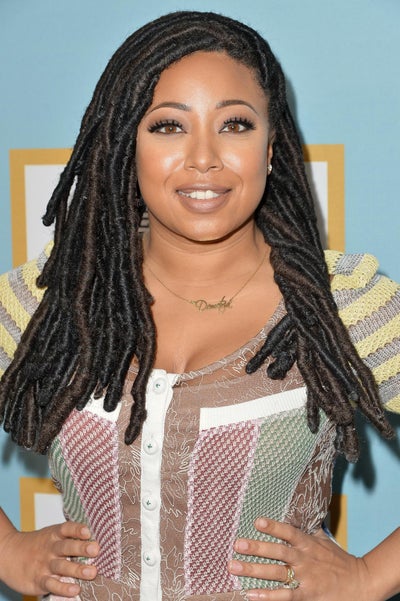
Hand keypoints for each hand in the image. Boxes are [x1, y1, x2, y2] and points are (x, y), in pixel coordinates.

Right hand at [0, 521, 98, 596]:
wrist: (9, 554)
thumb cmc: (38, 545)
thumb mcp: (51, 535)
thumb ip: (70, 537)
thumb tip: (95, 539)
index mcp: (54, 534)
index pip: (66, 529)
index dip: (77, 529)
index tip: (87, 531)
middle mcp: (50, 548)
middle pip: (66, 547)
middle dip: (81, 548)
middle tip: (95, 549)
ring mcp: (44, 564)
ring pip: (62, 566)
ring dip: (77, 569)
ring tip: (91, 572)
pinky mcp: (39, 580)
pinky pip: (52, 584)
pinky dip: (63, 588)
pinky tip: (74, 589)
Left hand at [228, 517, 369, 599]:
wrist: (360, 584)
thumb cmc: (339, 561)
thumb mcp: (325, 540)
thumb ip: (309, 528)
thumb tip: (298, 511)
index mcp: (309, 544)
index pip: (290, 532)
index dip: (274, 526)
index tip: (257, 521)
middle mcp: (305, 559)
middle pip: (278, 552)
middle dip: (256, 547)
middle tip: (237, 544)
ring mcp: (306, 578)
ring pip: (276, 573)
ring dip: (254, 570)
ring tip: (234, 566)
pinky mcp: (307, 595)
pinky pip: (285, 596)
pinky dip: (267, 595)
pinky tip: (250, 593)